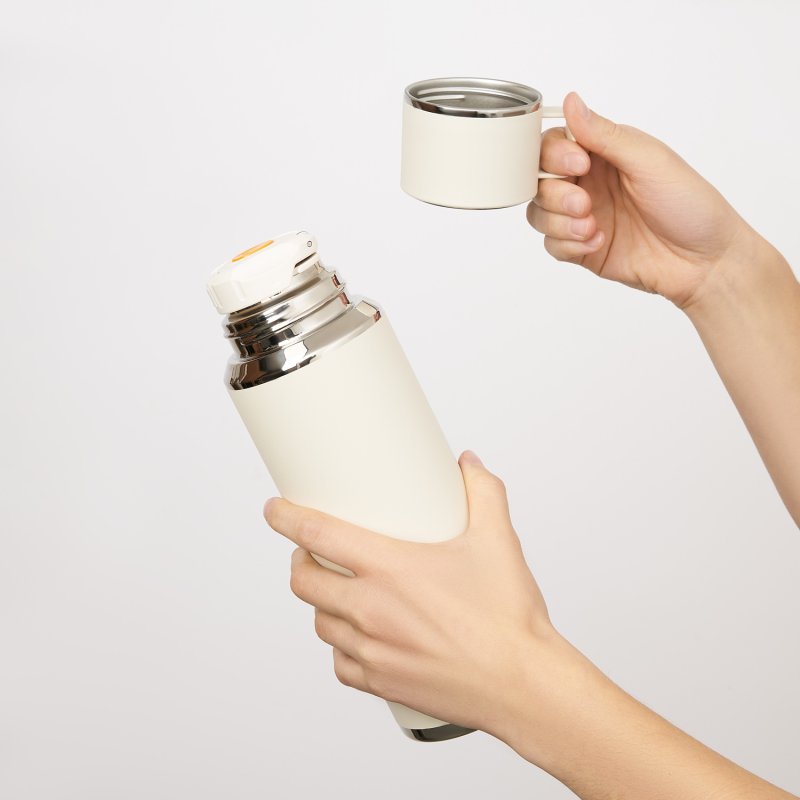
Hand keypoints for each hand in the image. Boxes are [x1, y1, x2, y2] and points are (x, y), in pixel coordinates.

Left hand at [263, 450, 555, 738]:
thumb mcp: (497, 539)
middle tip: (312, 551)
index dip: (285, 517)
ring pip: (319, 620)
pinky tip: (357, 636)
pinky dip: (340, 646)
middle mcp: (370, 608)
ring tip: (338, 589)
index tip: (274, 509)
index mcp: (389, 568)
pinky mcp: (379, 682)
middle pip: (303, 580)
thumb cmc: (507, 616)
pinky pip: (340, 663)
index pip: (316, 534)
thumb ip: (482, 491)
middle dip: (299, 560)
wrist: (522, 684)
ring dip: (320, 601)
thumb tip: (468, 464)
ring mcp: (370, 649)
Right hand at [527, 91, 760, 308]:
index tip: (579, 165)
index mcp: (603, 153)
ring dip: (559, 221)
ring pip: (538, 213)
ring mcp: (582, 216)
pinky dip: (568, 244)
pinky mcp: (581, 248)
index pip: (553, 144)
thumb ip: (604, 134)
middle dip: (555, 193)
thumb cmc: (689, 205)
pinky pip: (551, 244)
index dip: (554, 155)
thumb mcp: (648, 160)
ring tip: (591, 226)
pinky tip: (598, 241)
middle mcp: (588, 182)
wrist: (703, 261)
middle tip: (583, 203)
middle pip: (538, 180)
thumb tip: (571, 101)